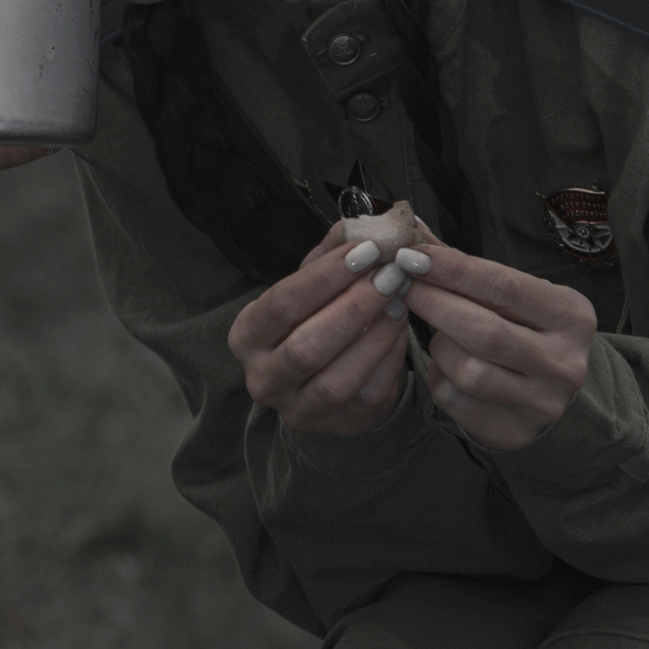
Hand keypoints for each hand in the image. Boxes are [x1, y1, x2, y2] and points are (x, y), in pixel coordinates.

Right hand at [228, 220, 413, 436]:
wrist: (322, 379)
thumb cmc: (311, 321)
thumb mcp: (309, 287)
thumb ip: (326, 257)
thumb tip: (354, 223)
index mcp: (246, 336)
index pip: (282, 303)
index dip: (326, 276)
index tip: (366, 250)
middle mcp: (263, 378)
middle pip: (307, 345)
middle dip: (355, 306)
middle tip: (391, 274)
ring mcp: (298, 408)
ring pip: (337, 377)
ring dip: (375, 334)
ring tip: (399, 298)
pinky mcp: (338, 425)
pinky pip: (367, 394)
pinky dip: (388, 358)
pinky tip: (401, 328)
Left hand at [400, 238, 595, 450]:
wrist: (547, 392)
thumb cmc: (521, 328)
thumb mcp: (508, 294)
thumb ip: (462, 263)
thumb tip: (411, 226)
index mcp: (572, 316)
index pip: (503, 287)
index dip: (452, 269)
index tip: (409, 254)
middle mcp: (565, 362)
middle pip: (483, 331)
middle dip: (433, 303)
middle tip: (401, 284)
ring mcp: (542, 403)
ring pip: (466, 370)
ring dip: (438, 346)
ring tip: (438, 333)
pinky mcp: (513, 432)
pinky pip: (455, 400)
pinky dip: (439, 378)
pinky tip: (445, 366)